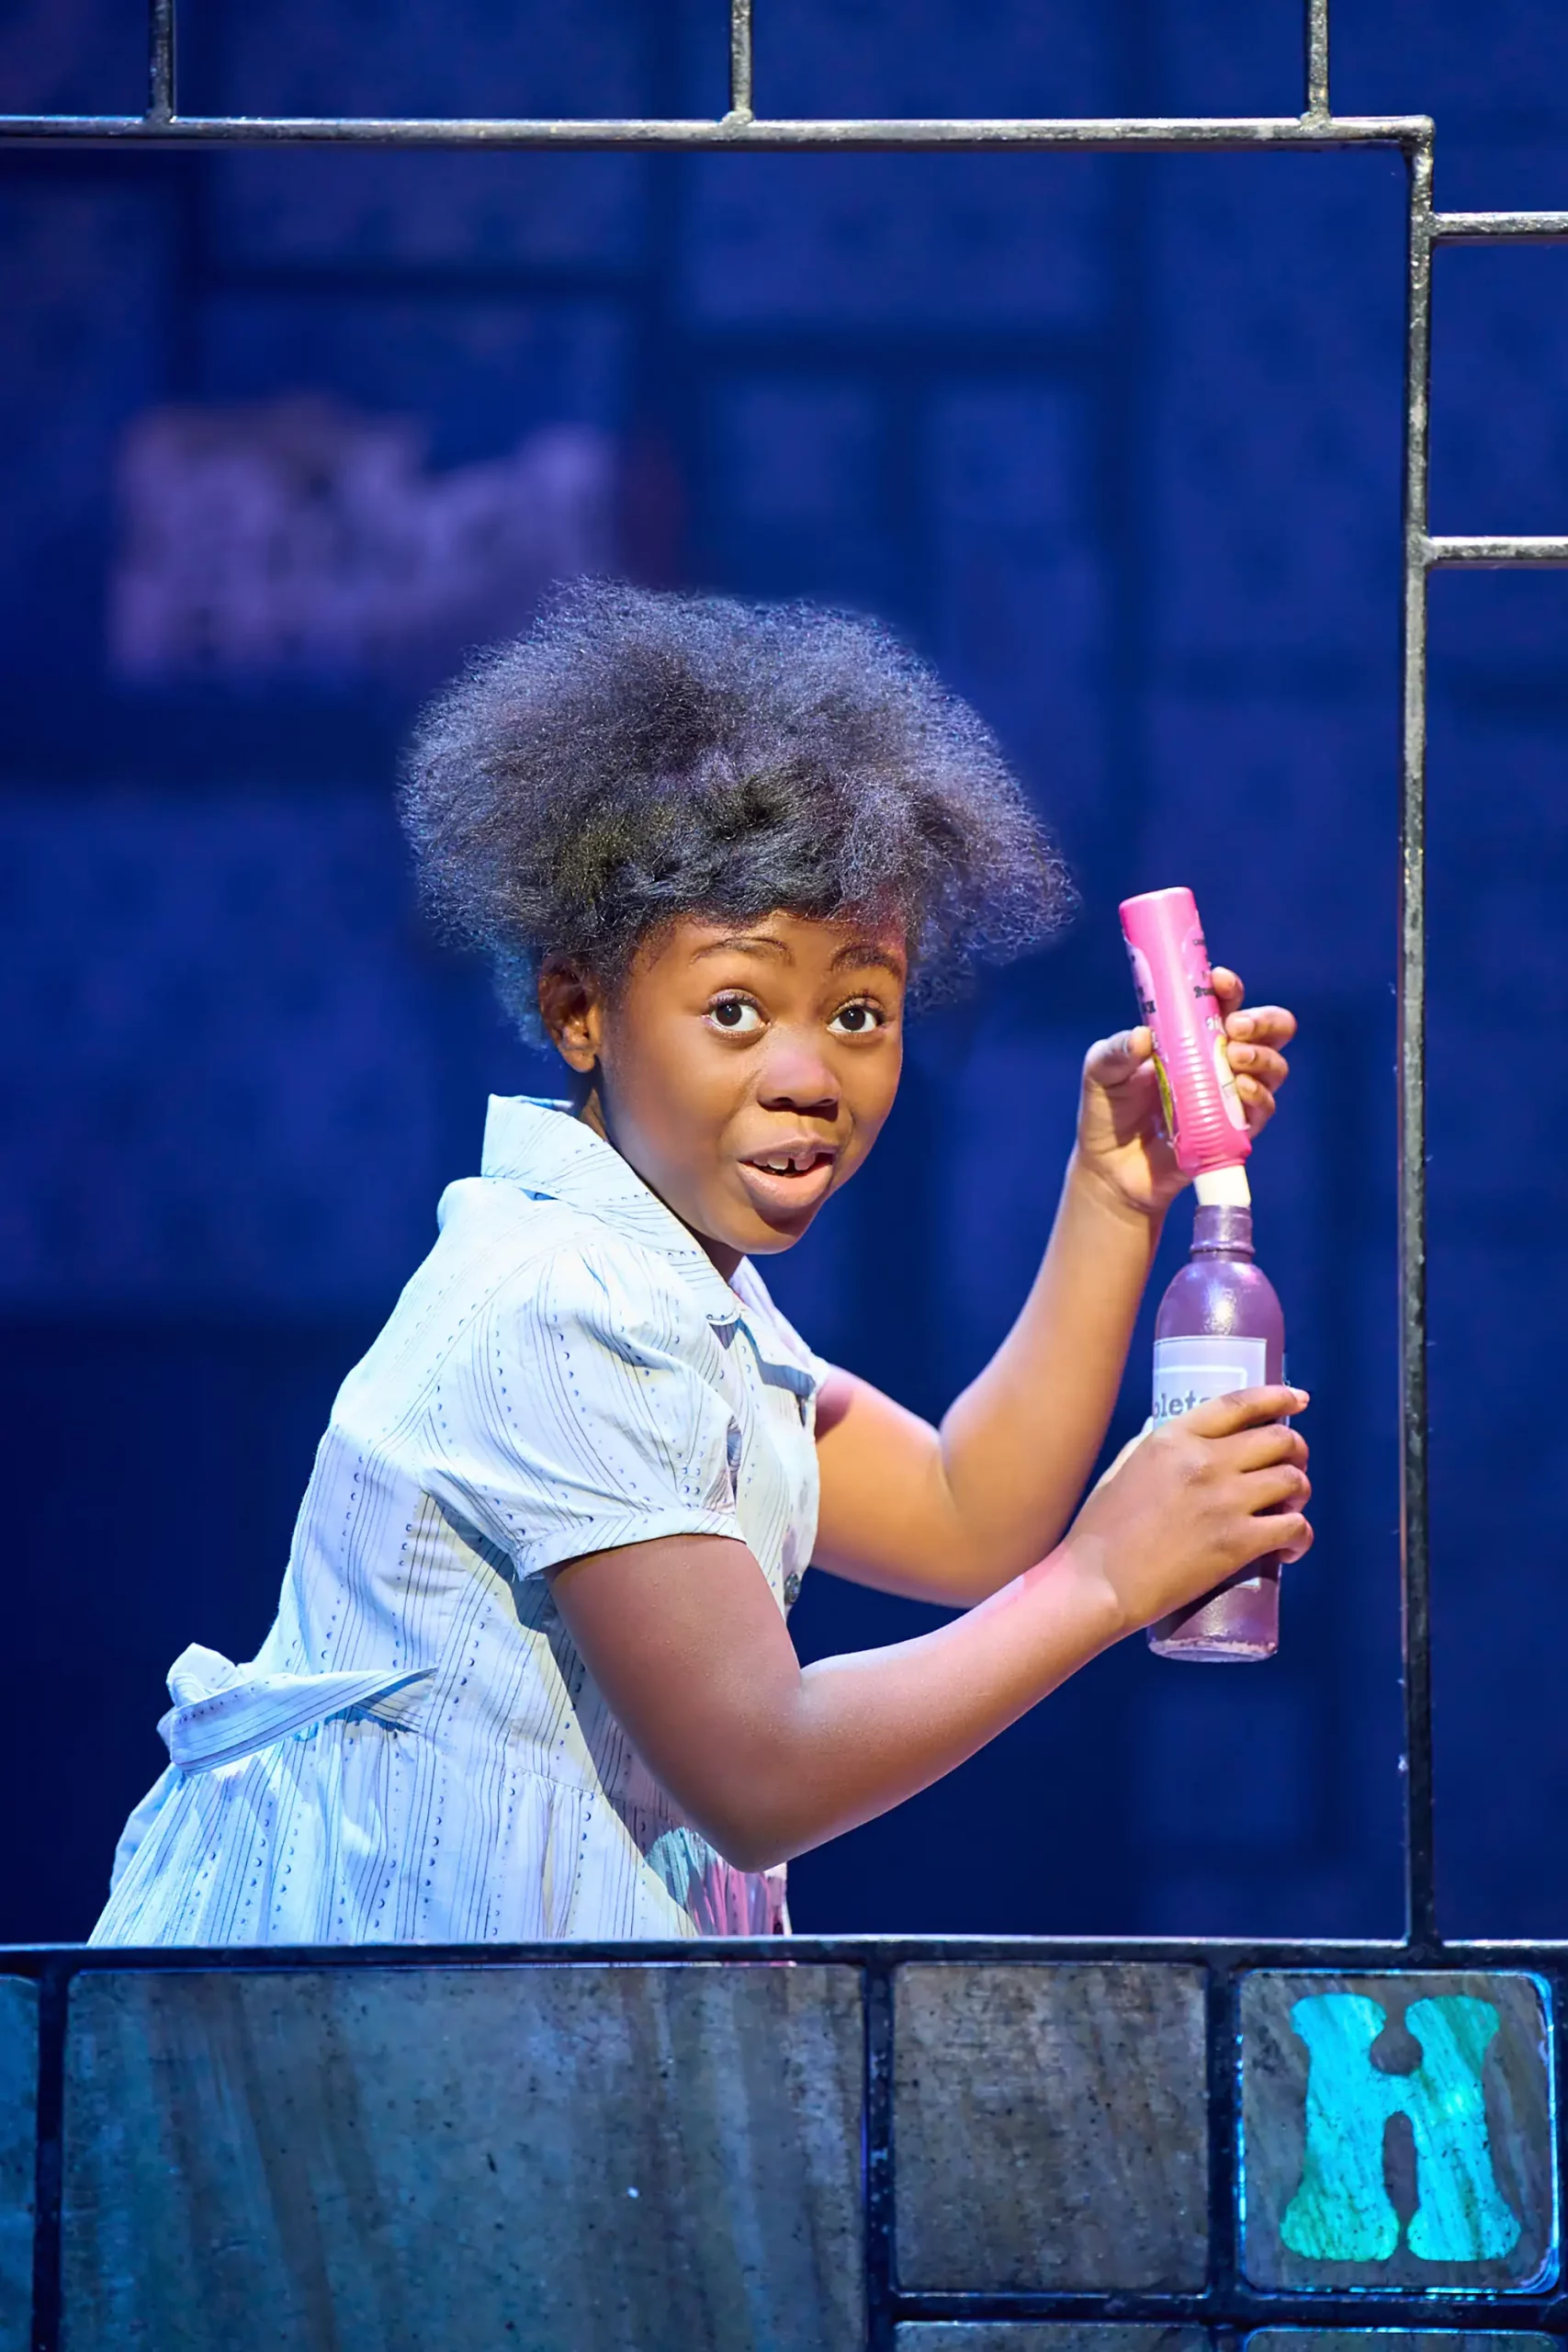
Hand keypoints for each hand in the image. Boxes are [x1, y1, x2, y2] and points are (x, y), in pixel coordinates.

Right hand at [1060, 1385, 1310, 1635]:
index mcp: (1173, 1438)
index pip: (1239, 1404)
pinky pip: (1295, 1527)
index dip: (1277, 1397)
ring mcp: (1225, 1501)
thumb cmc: (1099, 1531)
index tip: (1299, 1400)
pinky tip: (1291, 1547)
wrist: (1099, 1584)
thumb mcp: (1121, 1469)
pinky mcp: (1238, 1542)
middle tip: (1293, 1467)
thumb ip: (1150, 1446)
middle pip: (1279, 1439)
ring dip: (1300, 1492)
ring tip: (1289, 1509)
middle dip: (1296, 1450)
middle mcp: (1204, 1461)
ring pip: (1293, 1480)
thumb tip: (1177, 1433)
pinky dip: (1301, 1535)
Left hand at [1074, 967, 1295, 1218]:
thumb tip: (1143, 1036)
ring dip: (1261, 1056)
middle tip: (1235, 1027)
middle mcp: (1221, 1060)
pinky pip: (1263, 1108)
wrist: (1110, 1167)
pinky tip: (1238, 1089)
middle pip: (1270, 1029)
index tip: (1219, 982)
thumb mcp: (1101, 1070)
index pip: (1225, 1002)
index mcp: (1193, 1035)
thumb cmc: (1109, 1109)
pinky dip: (1257, 1095)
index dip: (1229, 988)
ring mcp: (1231, 1095)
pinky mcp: (1235, 1130)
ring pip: (1273, 1067)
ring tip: (1234, 1058)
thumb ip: (1116, 1050)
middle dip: (1263, 1020)